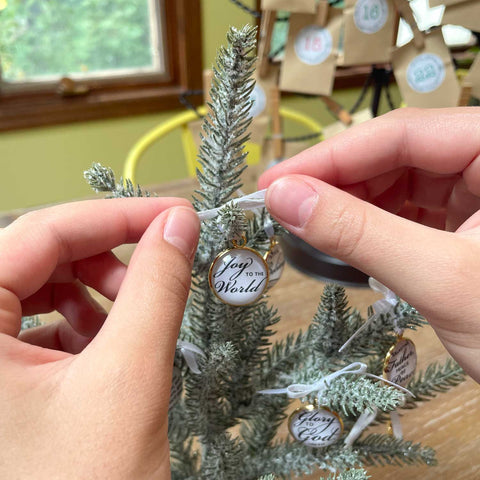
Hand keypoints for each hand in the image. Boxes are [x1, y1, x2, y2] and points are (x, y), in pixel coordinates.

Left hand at [0, 198, 198, 478]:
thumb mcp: (128, 379)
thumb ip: (158, 288)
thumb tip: (179, 225)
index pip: (41, 231)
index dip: (117, 216)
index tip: (174, 215)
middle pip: (36, 257)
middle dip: (106, 258)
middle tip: (158, 274)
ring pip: (36, 289)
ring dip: (94, 292)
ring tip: (132, 321)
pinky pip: (33, 326)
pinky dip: (80, 325)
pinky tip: (106, 350)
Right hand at [259, 107, 479, 381]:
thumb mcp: (439, 279)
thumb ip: (358, 234)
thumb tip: (282, 197)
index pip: (403, 134)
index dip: (330, 157)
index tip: (274, 181)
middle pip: (398, 155)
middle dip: (337, 182)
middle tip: (284, 205)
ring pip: (400, 182)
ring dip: (350, 204)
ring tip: (309, 224)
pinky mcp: (470, 222)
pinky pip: (410, 210)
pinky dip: (373, 225)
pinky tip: (346, 237)